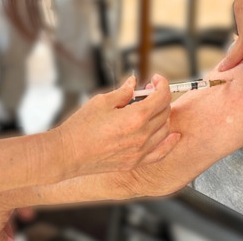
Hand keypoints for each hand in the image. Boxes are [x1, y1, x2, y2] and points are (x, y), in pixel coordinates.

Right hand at [53, 75, 177, 177]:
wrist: (69, 153)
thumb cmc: (81, 126)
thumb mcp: (101, 102)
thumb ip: (123, 92)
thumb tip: (134, 83)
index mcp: (135, 117)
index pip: (161, 97)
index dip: (162, 84)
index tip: (156, 79)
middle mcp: (143, 135)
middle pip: (165, 112)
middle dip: (161, 97)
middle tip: (149, 91)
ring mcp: (141, 151)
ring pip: (165, 130)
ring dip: (163, 116)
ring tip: (150, 109)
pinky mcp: (136, 162)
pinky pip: (161, 152)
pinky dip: (170, 142)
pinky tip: (173, 135)